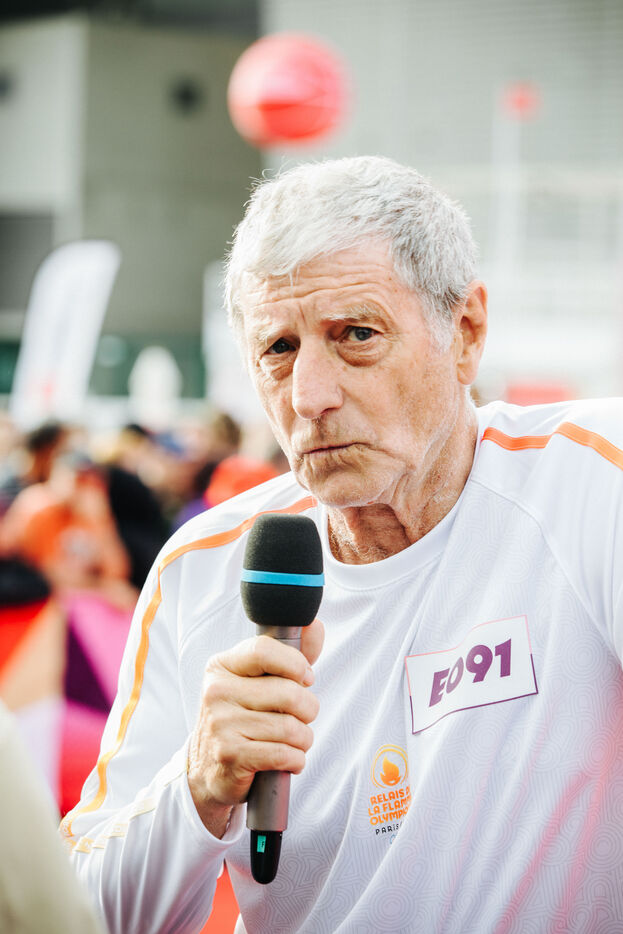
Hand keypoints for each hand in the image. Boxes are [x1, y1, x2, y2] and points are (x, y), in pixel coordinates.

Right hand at [187, 618, 323, 836]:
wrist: (209, 768)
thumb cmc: (243, 717)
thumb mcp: (258, 681)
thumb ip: (290, 654)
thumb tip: (314, 626)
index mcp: (222, 666)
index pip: (263, 650)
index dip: (295, 663)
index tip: (306, 678)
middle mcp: (217, 691)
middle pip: (288, 693)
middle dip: (309, 709)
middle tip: (303, 716)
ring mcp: (221, 724)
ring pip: (290, 728)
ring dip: (304, 739)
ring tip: (296, 741)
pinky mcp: (230, 755)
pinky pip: (283, 754)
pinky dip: (296, 759)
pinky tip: (290, 759)